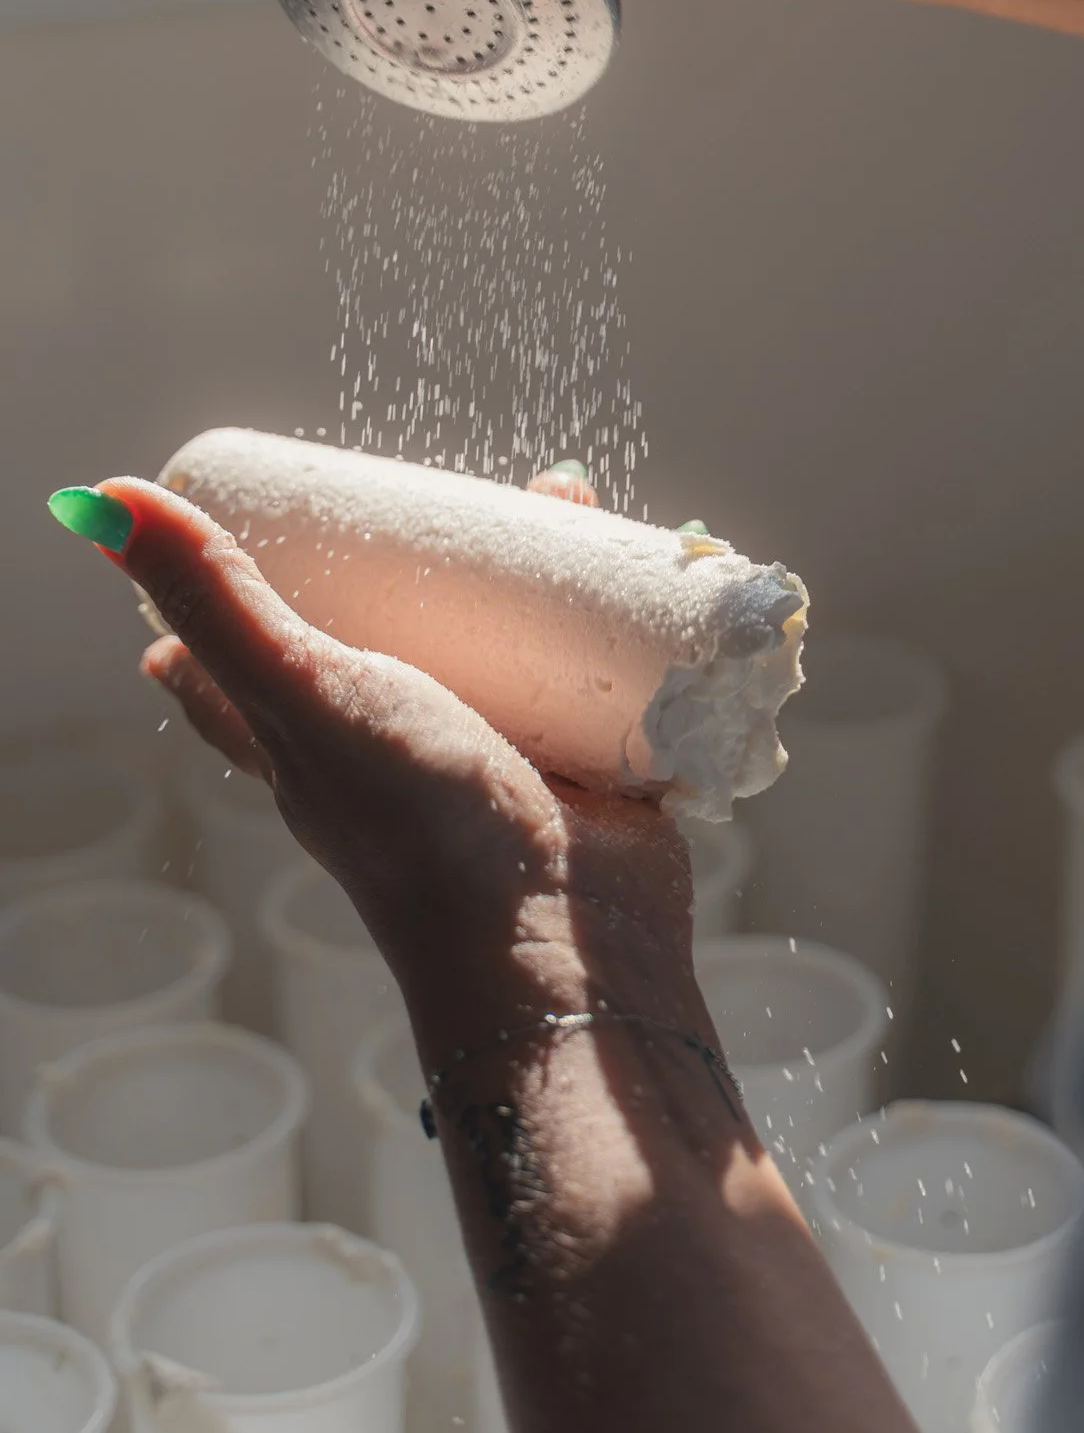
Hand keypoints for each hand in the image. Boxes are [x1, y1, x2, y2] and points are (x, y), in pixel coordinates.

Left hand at [91, 477, 696, 1011]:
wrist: (566, 936)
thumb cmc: (418, 830)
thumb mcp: (306, 694)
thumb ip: (222, 604)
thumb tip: (102, 502)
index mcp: (311, 748)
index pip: (240, 672)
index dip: (230, 601)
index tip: (241, 534)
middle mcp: (396, 754)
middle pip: (387, 640)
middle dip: (410, 564)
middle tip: (430, 497)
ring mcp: (493, 761)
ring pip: (499, 647)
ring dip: (527, 576)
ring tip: (557, 495)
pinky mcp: (583, 765)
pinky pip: (590, 677)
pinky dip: (608, 622)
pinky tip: (631, 567)